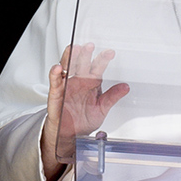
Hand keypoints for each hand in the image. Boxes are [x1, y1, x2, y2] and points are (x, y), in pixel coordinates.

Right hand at [40, 43, 128, 180]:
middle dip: (85, 54)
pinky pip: (55, 82)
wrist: (71, 135)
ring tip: (74, 49)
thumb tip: (126, 87)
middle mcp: (79, 81)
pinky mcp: (56, 94)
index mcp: (91, 82)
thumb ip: (113, 97)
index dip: (103, 59)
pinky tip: (58, 68)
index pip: (97, 67)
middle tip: (90, 46)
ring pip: (67, 67)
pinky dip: (55, 75)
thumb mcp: (102, 108)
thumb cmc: (84, 120)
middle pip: (82, 63)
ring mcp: (67, 86)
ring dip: (70, 57)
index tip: (110, 53)